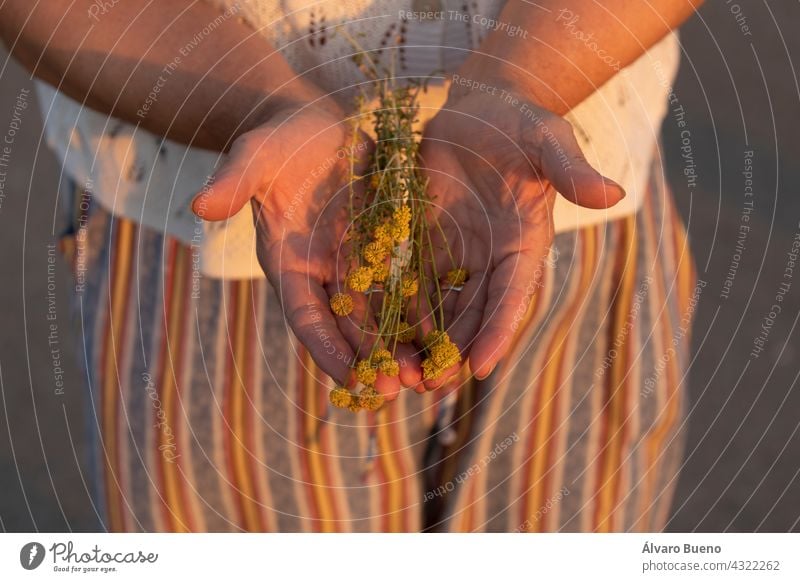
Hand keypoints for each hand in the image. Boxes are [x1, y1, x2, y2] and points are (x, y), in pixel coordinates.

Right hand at [192, 102, 422, 395]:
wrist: (318, 127)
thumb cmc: (281, 142)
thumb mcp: (256, 156)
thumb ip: (235, 181)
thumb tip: (199, 206)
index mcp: (290, 263)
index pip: (305, 316)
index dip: (325, 348)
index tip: (349, 379)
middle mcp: (326, 274)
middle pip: (349, 327)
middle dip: (372, 359)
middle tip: (398, 389)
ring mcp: (360, 264)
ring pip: (384, 315)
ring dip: (405, 346)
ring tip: (430, 374)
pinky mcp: (390, 248)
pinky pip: (411, 283)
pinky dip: (428, 310)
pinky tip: (452, 332)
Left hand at [419, 86, 625, 386]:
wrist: (479, 109)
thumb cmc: (519, 124)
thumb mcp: (547, 140)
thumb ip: (572, 170)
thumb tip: (614, 194)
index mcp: (524, 243)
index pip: (513, 295)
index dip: (499, 330)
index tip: (482, 366)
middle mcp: (491, 258)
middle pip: (474, 314)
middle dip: (455, 351)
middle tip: (435, 386)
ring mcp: (456, 254)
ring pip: (440, 308)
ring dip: (423, 342)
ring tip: (403, 375)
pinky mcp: (425, 241)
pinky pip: (410, 281)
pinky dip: (397, 309)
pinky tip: (378, 335)